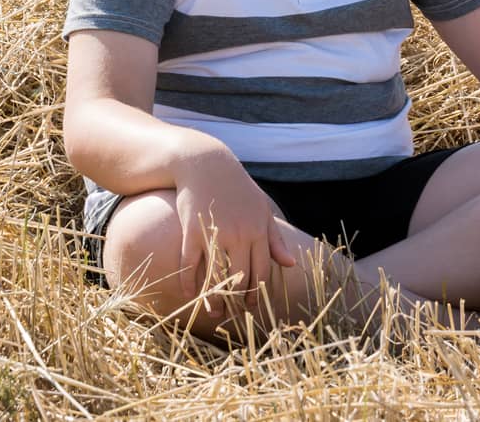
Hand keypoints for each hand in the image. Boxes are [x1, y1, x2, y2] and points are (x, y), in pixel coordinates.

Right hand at [172, 143, 296, 317]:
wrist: (206, 164)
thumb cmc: (238, 189)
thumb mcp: (262, 209)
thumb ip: (275, 239)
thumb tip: (290, 264)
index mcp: (258, 230)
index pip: (260, 272)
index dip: (255, 294)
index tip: (250, 307)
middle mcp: (239, 234)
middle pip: (239, 278)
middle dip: (236, 300)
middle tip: (232, 314)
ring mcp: (214, 232)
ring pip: (215, 276)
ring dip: (213, 299)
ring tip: (213, 311)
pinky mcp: (192, 230)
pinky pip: (190, 263)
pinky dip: (189, 282)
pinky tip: (189, 294)